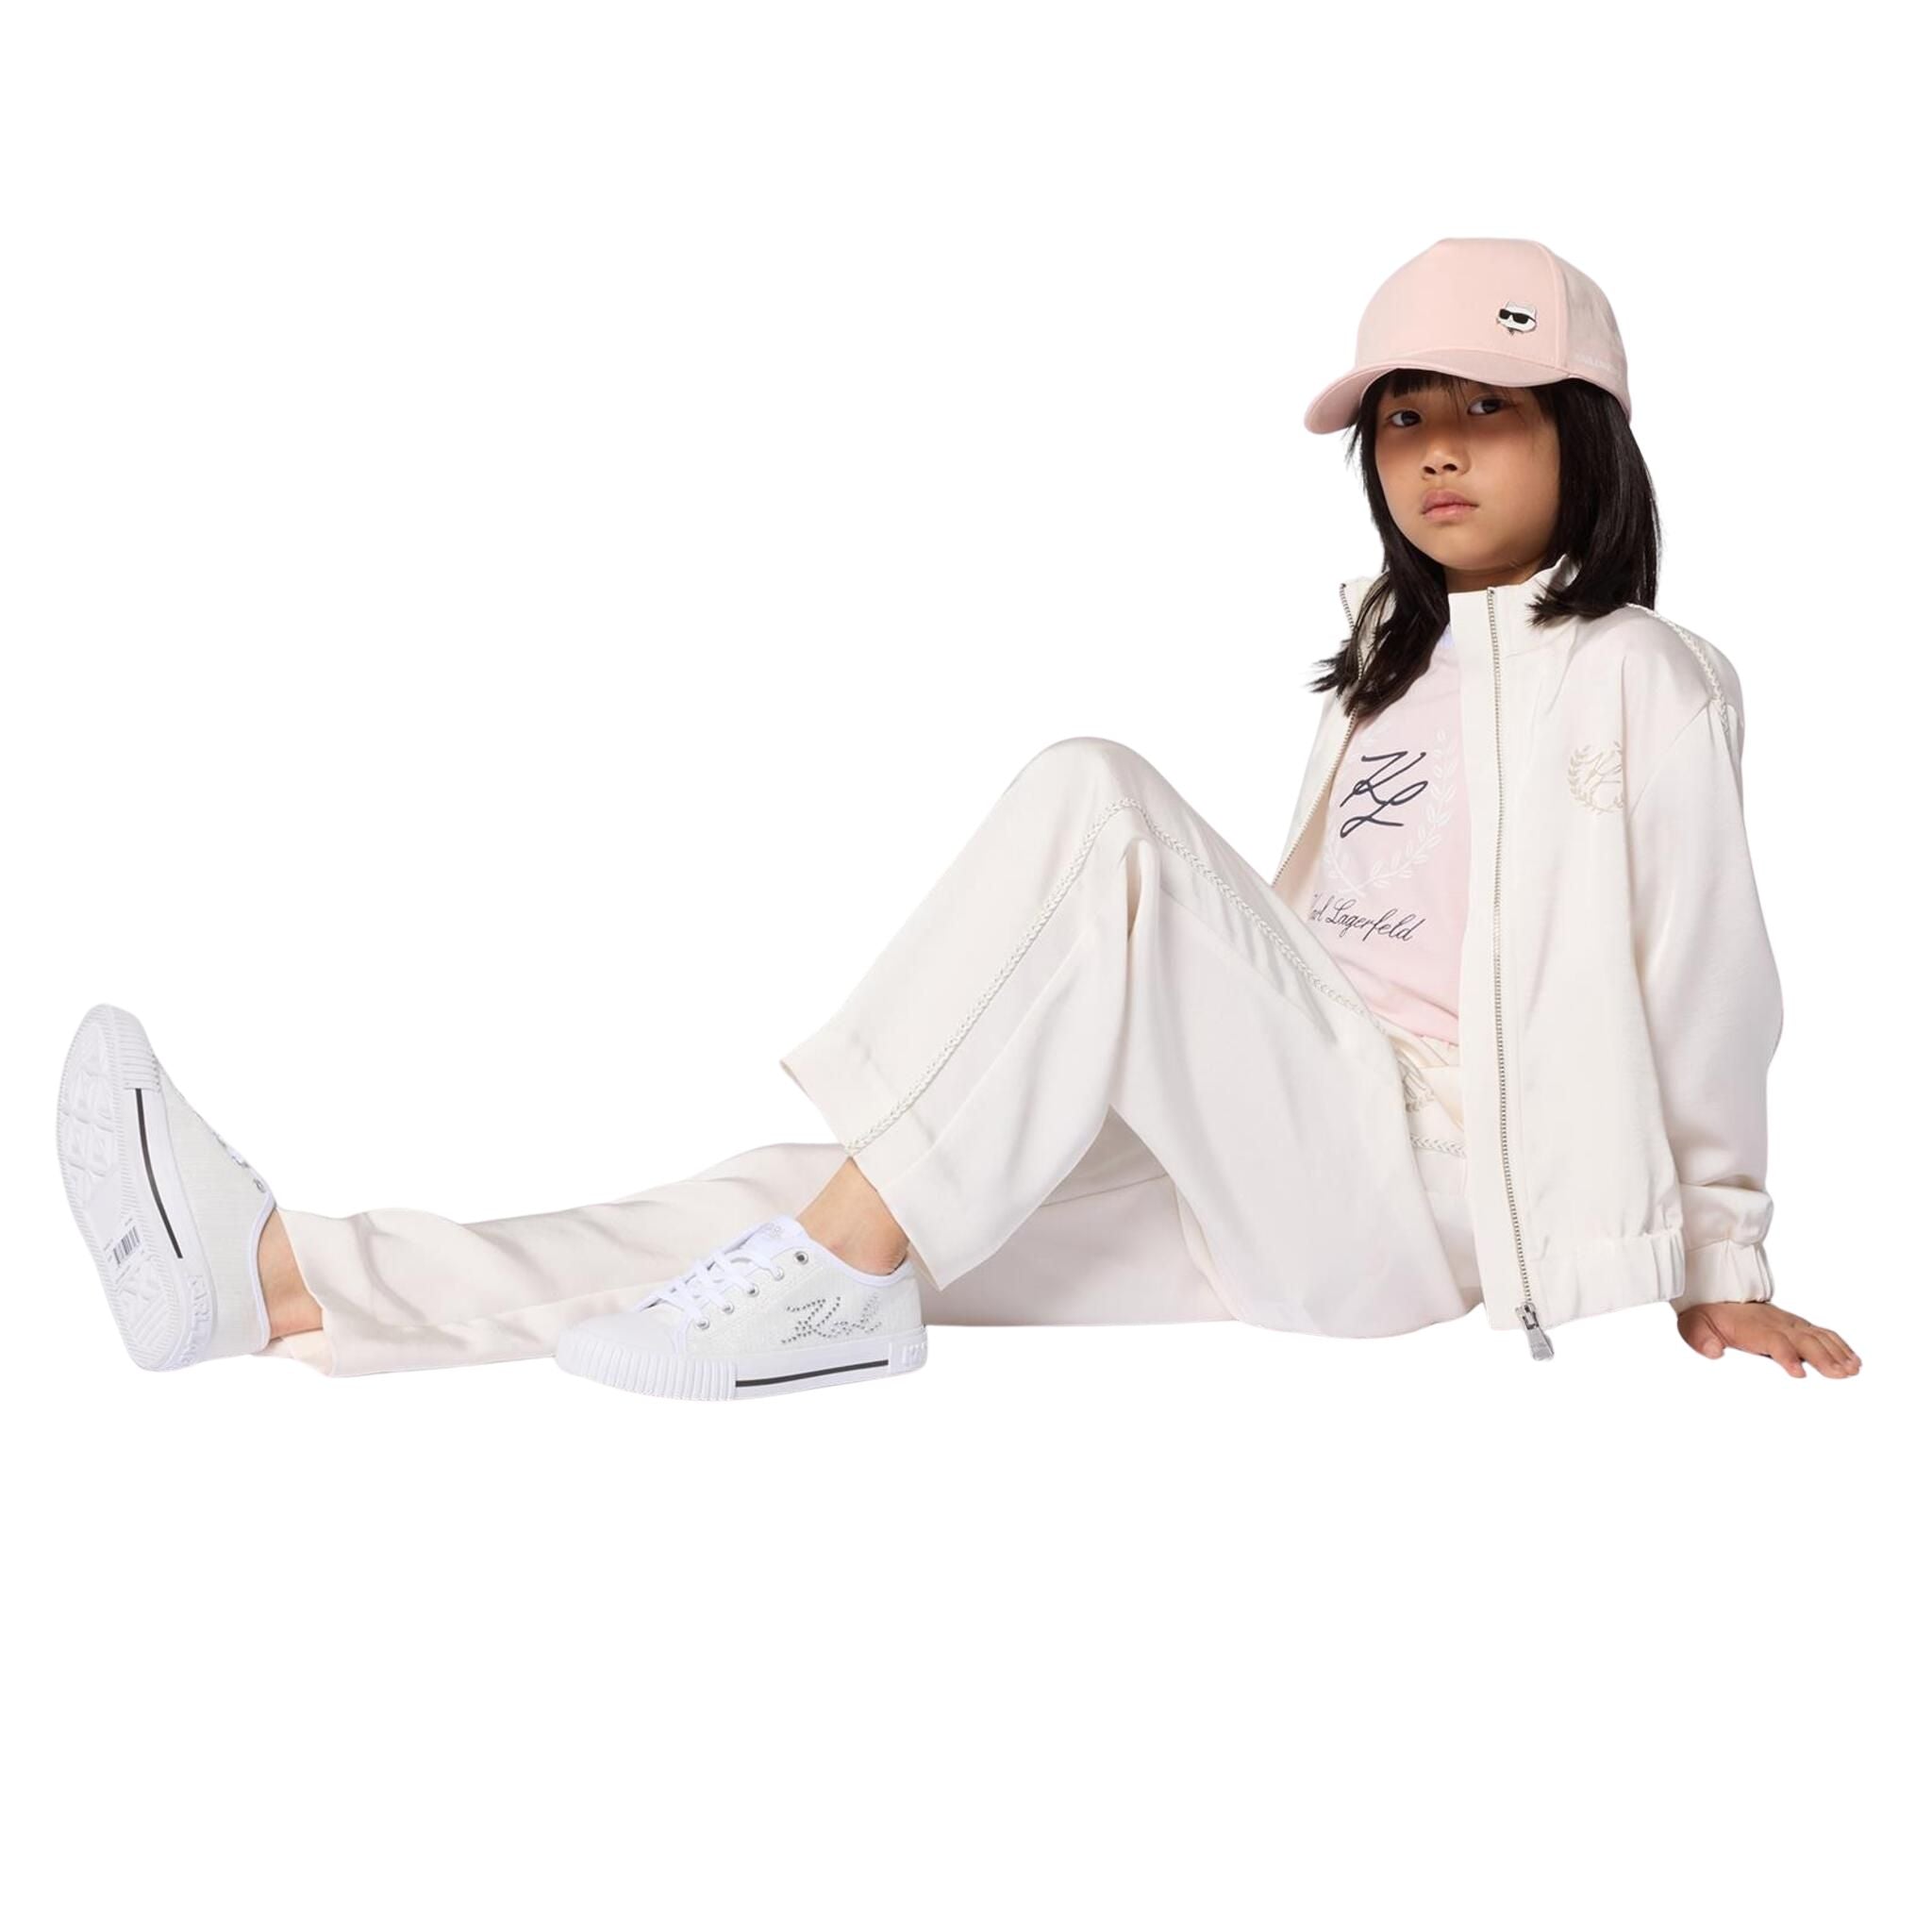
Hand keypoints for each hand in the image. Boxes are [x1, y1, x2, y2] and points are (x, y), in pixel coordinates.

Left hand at [1675, 1301, 1860, 1377]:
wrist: (1717, 1295)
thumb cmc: (1708, 1316)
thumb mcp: (1693, 1326)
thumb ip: (1701, 1338)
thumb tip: (1713, 1351)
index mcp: (1753, 1327)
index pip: (1774, 1341)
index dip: (1787, 1356)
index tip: (1799, 1373)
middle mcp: (1777, 1323)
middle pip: (1803, 1340)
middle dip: (1823, 1358)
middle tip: (1840, 1375)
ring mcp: (1790, 1323)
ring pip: (1818, 1336)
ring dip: (1837, 1353)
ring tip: (1853, 1370)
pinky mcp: (1798, 1326)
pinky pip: (1823, 1333)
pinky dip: (1840, 1345)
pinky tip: (1854, 1360)